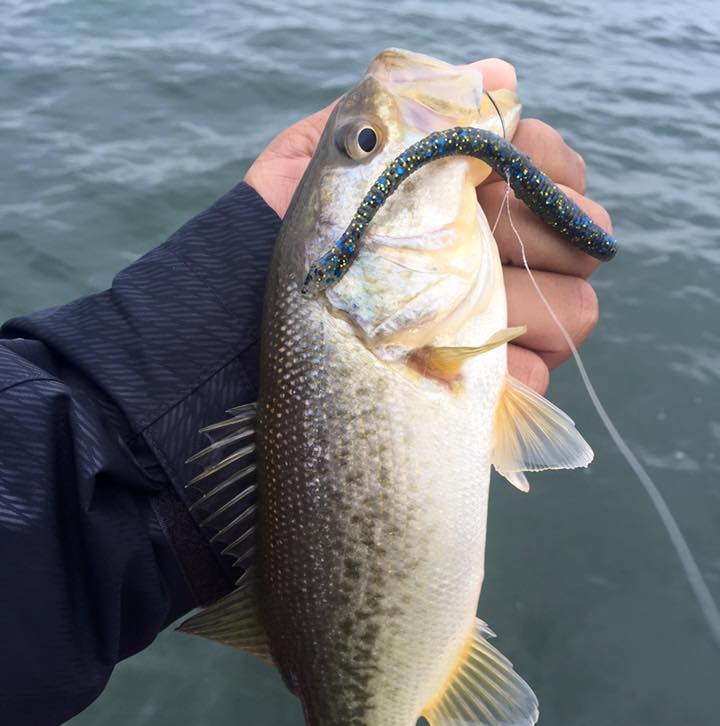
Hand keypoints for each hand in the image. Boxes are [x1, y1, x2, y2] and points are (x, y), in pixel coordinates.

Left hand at [245, 59, 609, 393]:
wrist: (245, 338)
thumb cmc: (289, 247)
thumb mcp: (329, 158)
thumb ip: (409, 109)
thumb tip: (499, 70)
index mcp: (458, 202)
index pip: (544, 166)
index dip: (543, 159)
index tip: (508, 164)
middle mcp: (487, 261)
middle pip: (580, 237)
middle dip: (555, 227)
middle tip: (496, 233)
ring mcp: (493, 327)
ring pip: (574, 307)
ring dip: (535, 299)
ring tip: (466, 304)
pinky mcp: (488, 389)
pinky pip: (542, 374)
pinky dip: (517, 365)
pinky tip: (462, 360)